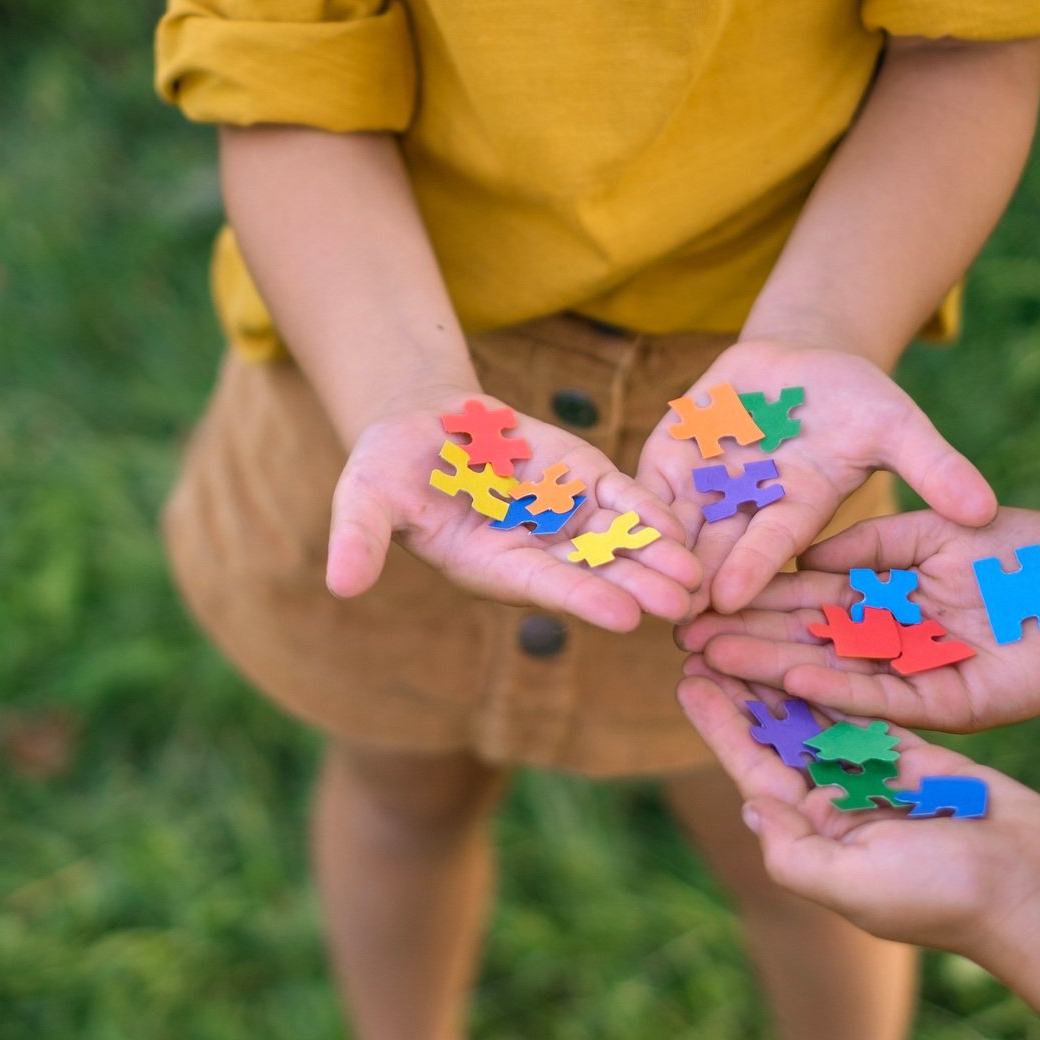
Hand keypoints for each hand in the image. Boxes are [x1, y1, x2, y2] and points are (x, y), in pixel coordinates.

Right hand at [328, 398, 703, 631]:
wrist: (420, 424)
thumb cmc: (385, 467)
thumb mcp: (364, 498)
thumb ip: (358, 541)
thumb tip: (339, 585)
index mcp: (488, 565)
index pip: (541, 585)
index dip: (582, 598)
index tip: (624, 616)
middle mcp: (534, 551)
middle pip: (594, 572)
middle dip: (638, 586)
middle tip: (683, 604)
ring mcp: (563, 518)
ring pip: (619, 542)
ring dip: (658, 558)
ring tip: (700, 574)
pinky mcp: (583, 482)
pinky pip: (623, 499)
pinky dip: (653, 512)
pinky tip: (689, 526)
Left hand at [634, 340, 997, 615]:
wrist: (801, 359)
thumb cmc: (858, 397)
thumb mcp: (898, 423)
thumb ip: (934, 464)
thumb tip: (987, 510)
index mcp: (799, 511)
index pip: (771, 548)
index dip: (750, 569)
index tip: (730, 597)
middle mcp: (747, 514)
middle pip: (714, 553)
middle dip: (689, 583)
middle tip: (663, 619)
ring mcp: (706, 489)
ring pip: (672, 528)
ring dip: (651, 555)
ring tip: (626, 582)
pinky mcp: (670, 462)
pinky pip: (643, 487)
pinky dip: (627, 506)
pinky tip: (606, 526)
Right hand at [677, 508, 1039, 731]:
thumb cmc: (1029, 554)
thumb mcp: (938, 529)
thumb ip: (876, 542)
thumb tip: (808, 554)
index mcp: (882, 601)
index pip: (805, 600)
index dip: (755, 597)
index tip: (702, 591)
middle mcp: (886, 645)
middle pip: (802, 641)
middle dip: (742, 639)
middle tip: (681, 638)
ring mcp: (911, 679)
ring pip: (828, 675)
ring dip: (769, 668)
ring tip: (711, 663)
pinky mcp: (944, 707)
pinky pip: (882, 700)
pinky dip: (835, 690)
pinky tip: (787, 678)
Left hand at [677, 660, 1039, 960]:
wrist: (1037, 893)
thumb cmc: (944, 897)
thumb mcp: (853, 884)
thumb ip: (794, 850)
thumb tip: (751, 807)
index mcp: (815, 838)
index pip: (755, 773)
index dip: (720, 726)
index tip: (686, 679)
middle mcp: (839, 806)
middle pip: (780, 737)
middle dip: (744, 691)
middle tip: (708, 636)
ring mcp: (880, 778)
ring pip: (820, 717)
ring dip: (785, 677)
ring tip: (752, 629)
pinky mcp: (921, 755)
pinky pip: (871, 710)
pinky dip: (841, 680)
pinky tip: (813, 643)